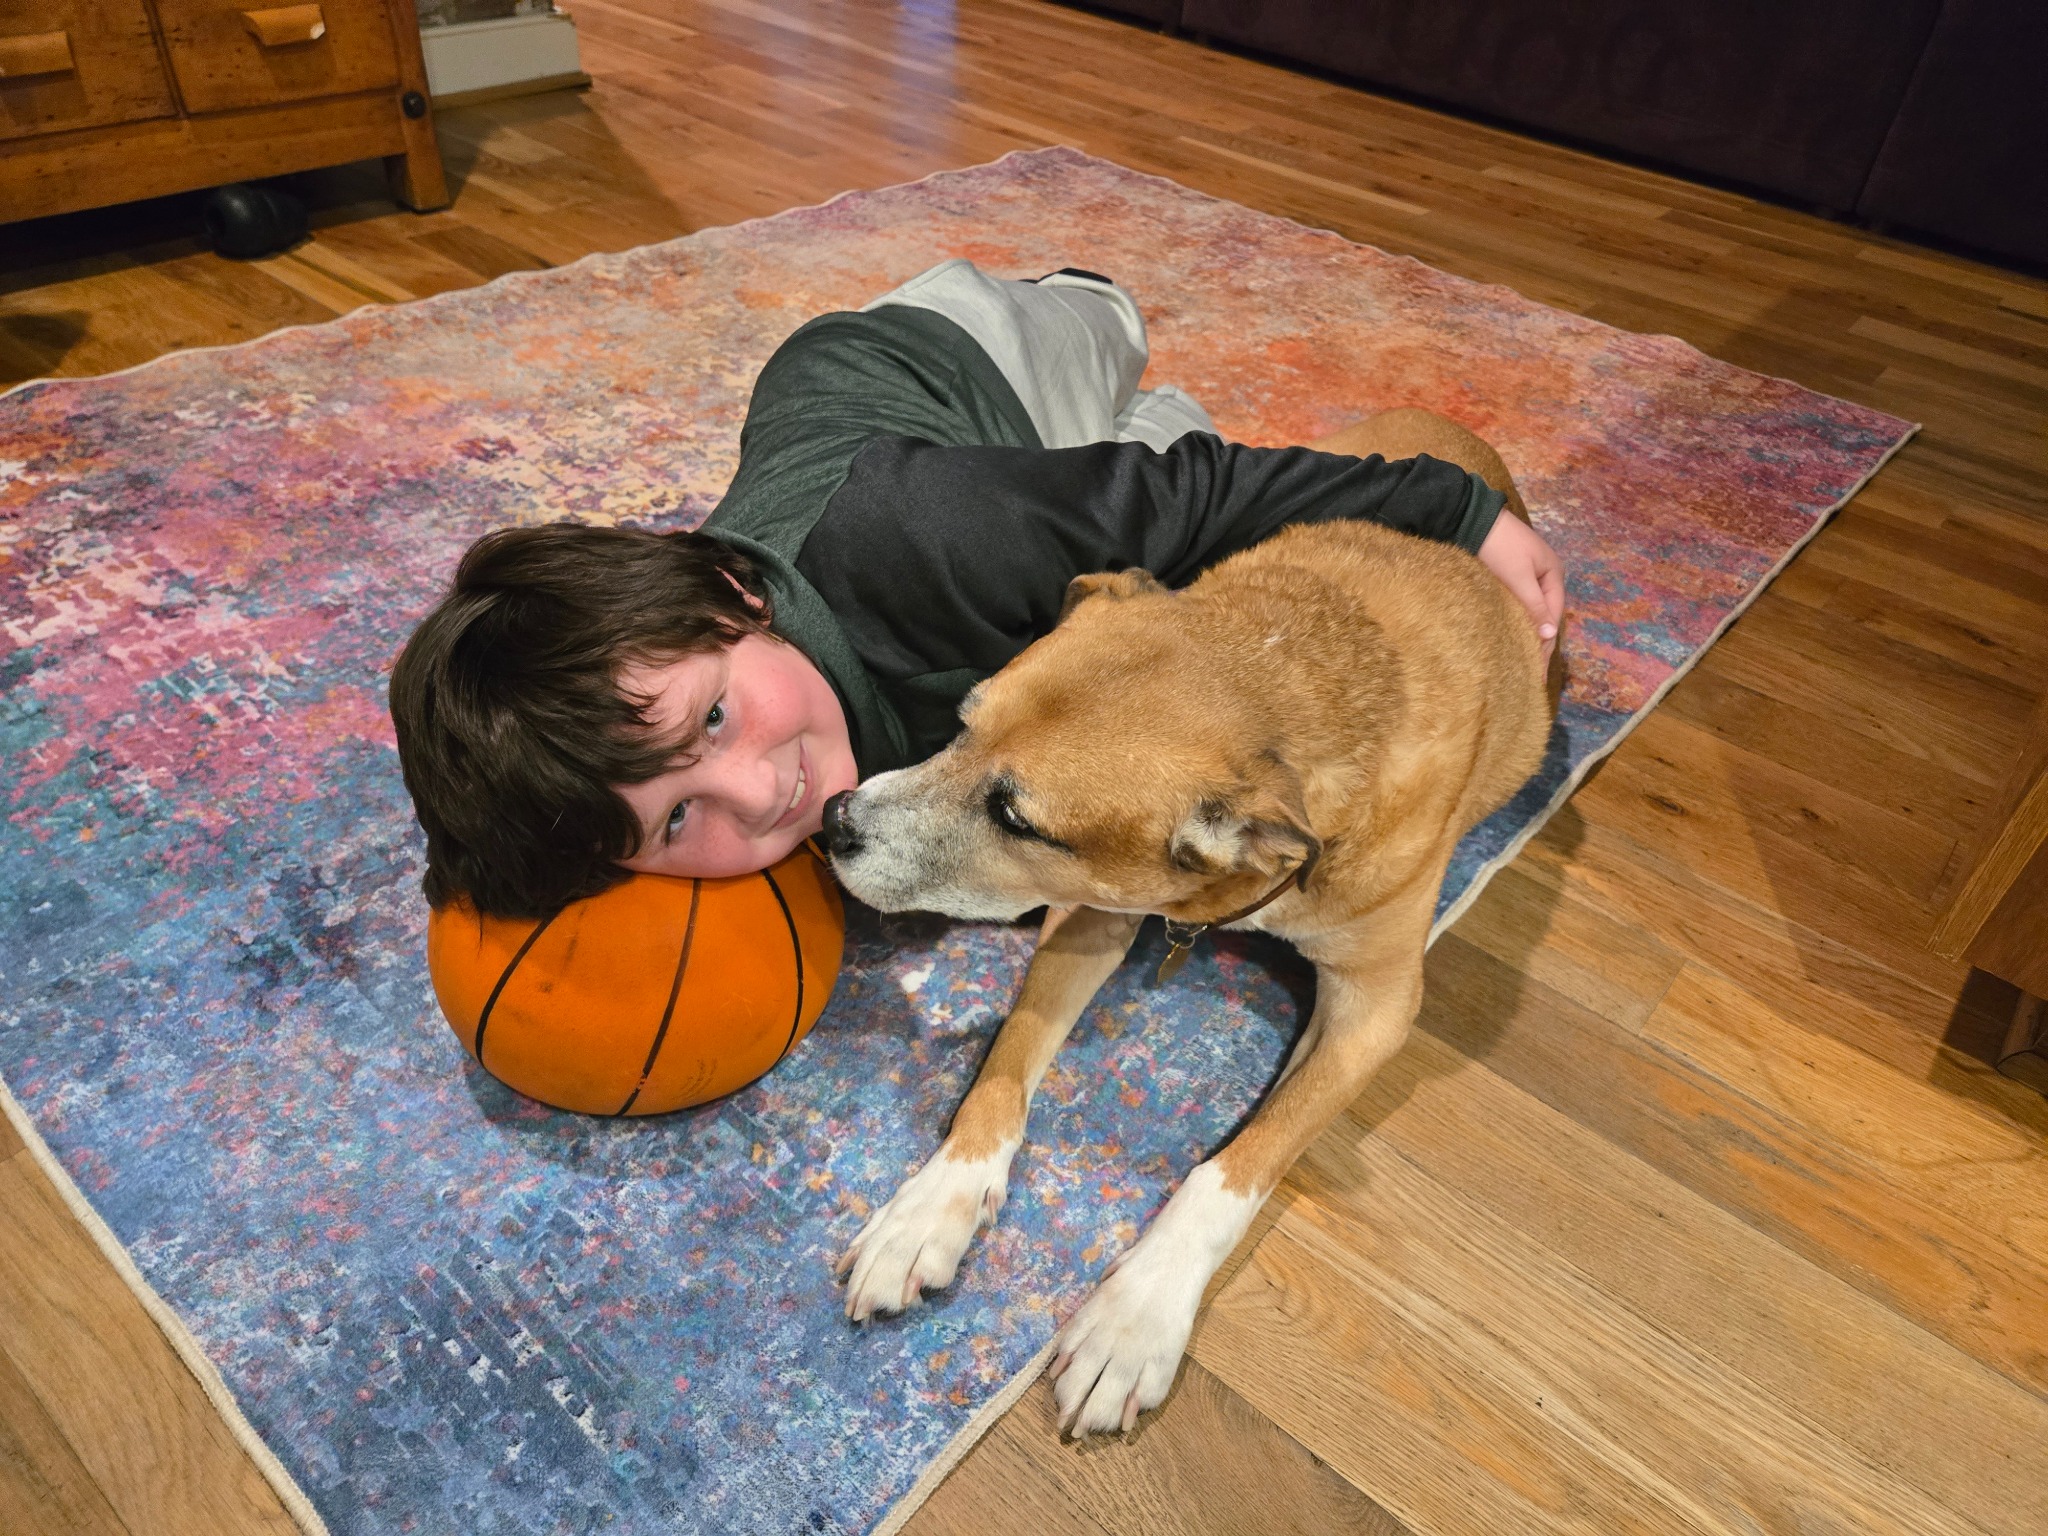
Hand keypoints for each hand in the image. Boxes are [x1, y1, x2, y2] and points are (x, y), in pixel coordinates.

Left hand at [1476, 512, 1563, 662]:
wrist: (1469, 519)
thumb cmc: (1498, 546)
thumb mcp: (1519, 576)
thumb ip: (1533, 605)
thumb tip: (1549, 635)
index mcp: (1553, 575)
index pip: (1553, 616)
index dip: (1545, 642)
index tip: (1537, 669)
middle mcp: (1543, 578)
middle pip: (1543, 617)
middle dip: (1538, 644)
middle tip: (1529, 675)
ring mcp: (1525, 579)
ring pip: (1529, 614)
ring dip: (1525, 635)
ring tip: (1519, 664)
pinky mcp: (1506, 580)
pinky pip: (1515, 607)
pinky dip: (1513, 624)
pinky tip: (1508, 640)